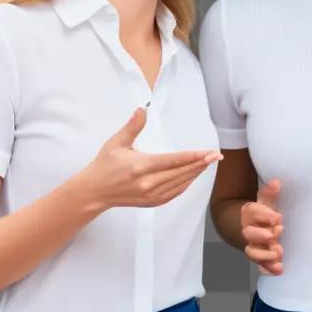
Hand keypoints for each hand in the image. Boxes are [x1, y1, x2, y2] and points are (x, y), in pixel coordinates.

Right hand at [79, 108, 221, 211]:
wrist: (94, 192)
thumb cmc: (104, 165)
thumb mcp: (116, 143)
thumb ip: (132, 126)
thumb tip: (142, 109)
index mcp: (140, 166)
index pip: (174, 161)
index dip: (194, 157)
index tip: (209, 152)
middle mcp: (148, 183)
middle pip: (182, 172)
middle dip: (201, 163)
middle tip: (217, 156)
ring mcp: (151, 195)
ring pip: (181, 183)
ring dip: (196, 173)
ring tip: (207, 163)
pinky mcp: (152, 202)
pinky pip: (175, 193)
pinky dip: (186, 184)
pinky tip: (193, 175)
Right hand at [241, 178, 283, 275]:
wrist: (247, 226)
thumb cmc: (260, 213)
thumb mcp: (265, 201)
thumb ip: (270, 193)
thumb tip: (276, 182)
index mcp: (248, 215)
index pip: (252, 214)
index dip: (264, 216)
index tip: (277, 217)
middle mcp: (248, 232)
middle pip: (250, 234)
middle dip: (262, 235)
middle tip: (275, 233)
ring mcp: (253, 246)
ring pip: (253, 252)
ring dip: (265, 254)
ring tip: (279, 253)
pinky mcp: (260, 258)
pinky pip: (261, 266)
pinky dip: (268, 269)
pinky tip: (279, 270)